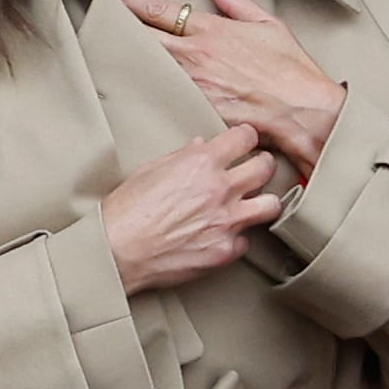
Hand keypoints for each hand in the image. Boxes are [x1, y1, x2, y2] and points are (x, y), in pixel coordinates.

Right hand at [100, 123, 284, 295]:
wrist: (117, 251)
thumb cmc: (125, 210)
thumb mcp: (149, 170)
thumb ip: (181, 156)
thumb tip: (199, 147)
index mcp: (200, 163)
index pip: (244, 138)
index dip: (245, 138)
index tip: (244, 141)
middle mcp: (220, 189)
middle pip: (265, 168)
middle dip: (262, 165)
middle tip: (256, 169)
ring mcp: (227, 222)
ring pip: (271, 205)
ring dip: (262, 202)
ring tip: (251, 204)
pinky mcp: (226, 250)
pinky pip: (245, 240)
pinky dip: (234, 237)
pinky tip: (220, 236)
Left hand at [115, 0, 345, 175]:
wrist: (303, 112)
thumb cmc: (292, 70)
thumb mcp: (269, 25)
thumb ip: (237, 2)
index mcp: (211, 30)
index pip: (159, 10)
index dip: (130, 0)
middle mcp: (195, 55)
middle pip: (142, 36)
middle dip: (117, 25)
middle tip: (93, 17)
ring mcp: (192, 83)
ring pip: (147, 64)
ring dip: (126, 55)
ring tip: (101, 48)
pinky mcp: (194, 107)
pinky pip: (161, 93)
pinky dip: (144, 87)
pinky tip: (128, 85)